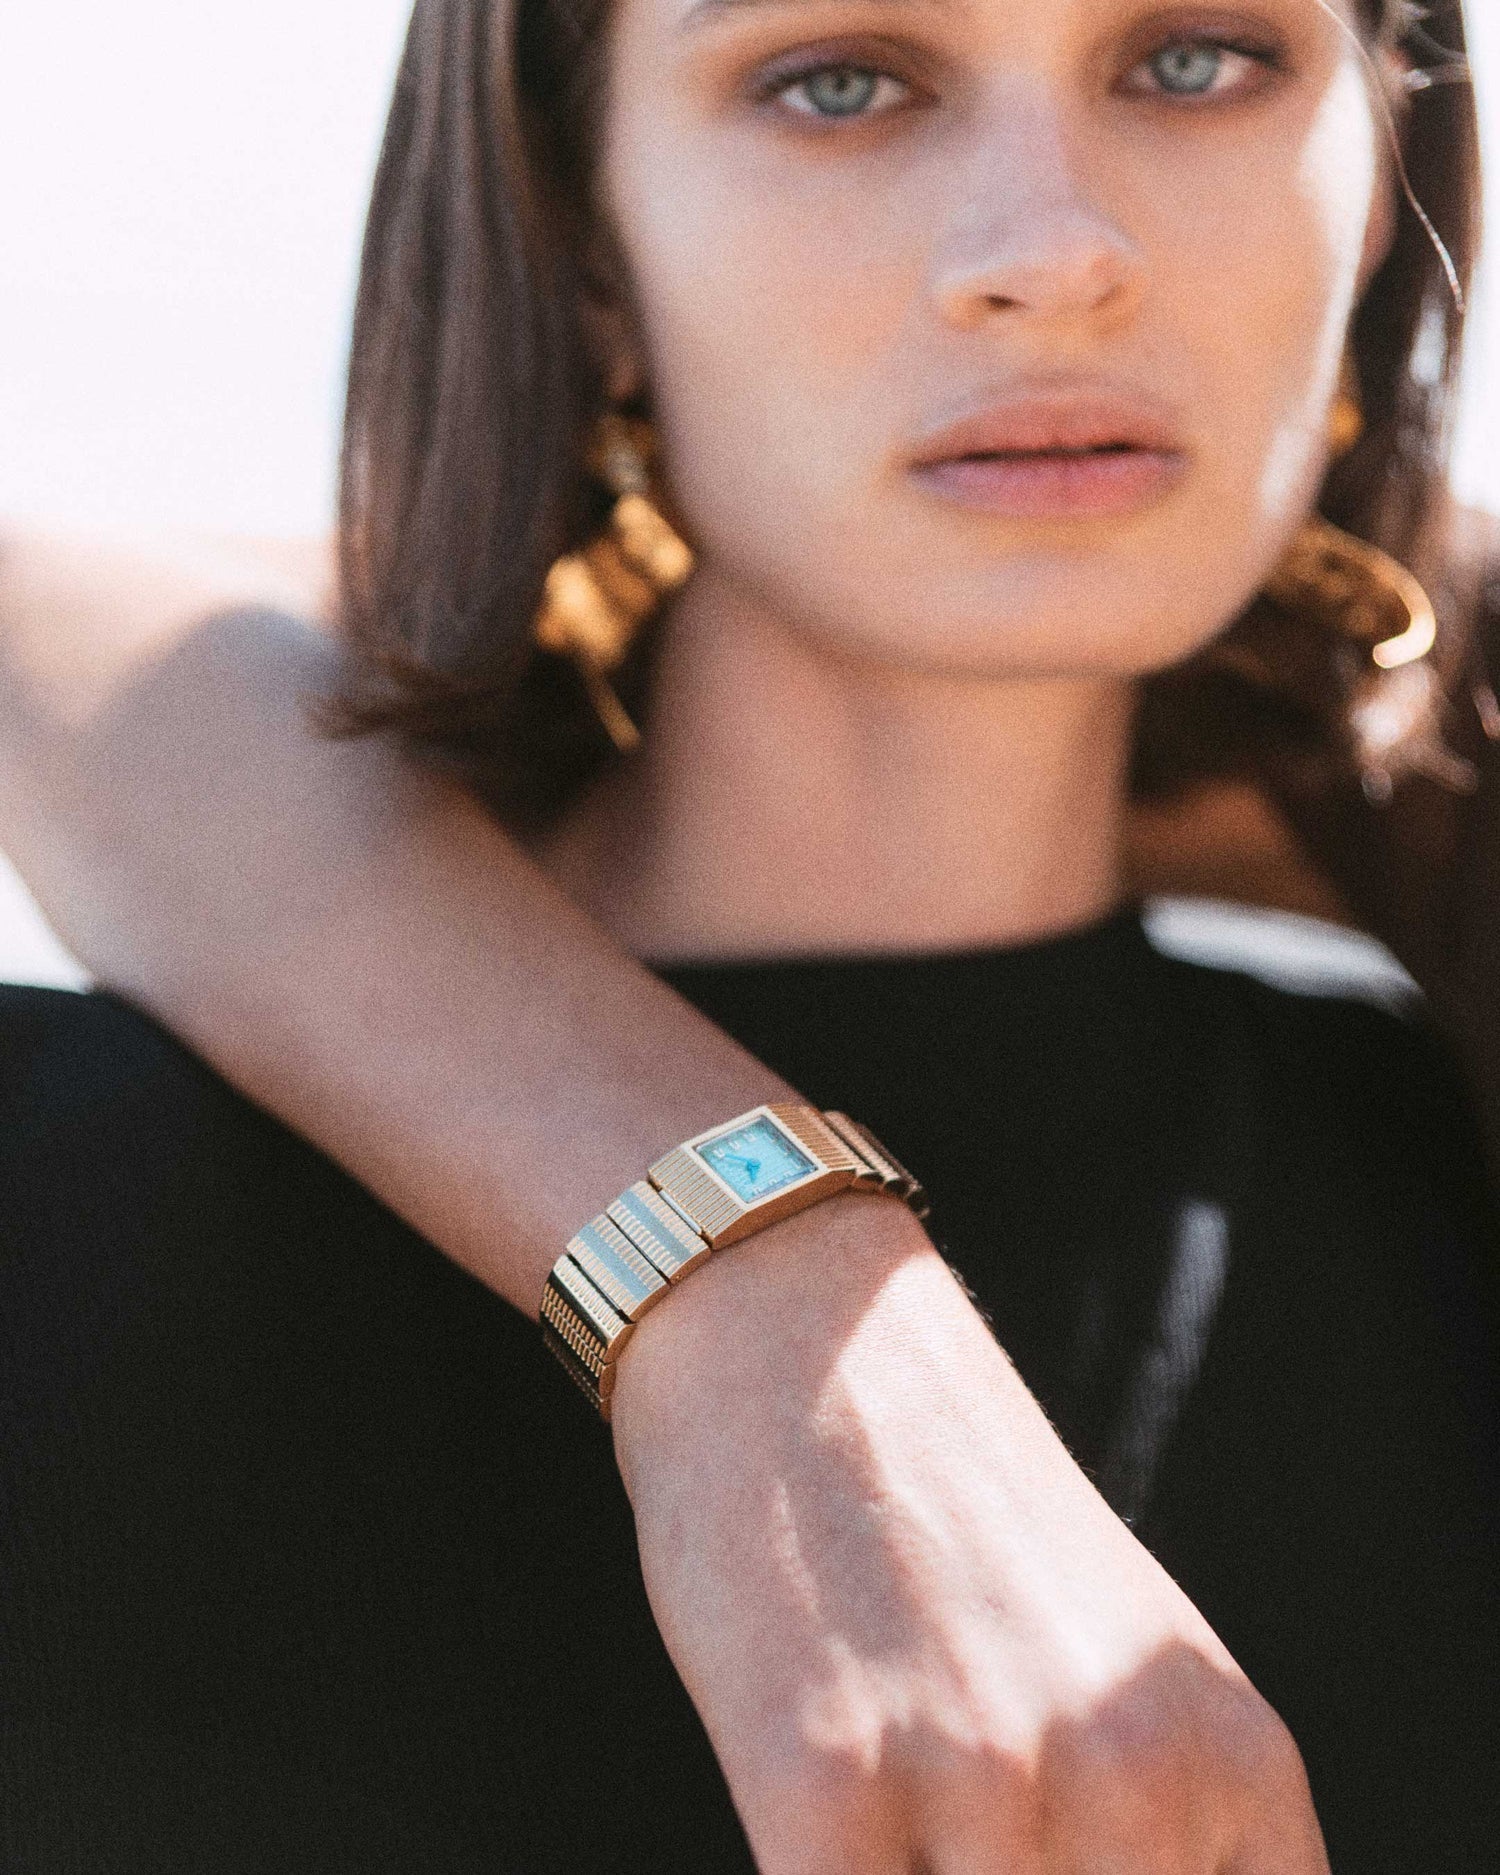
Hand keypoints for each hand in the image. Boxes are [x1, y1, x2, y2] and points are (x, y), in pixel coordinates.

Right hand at [611, 1196, 1327, 1873]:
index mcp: (1226, 1747)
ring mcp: (983, 1779)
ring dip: (919, 1869)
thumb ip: (1146, 1811)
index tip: (1063, 1845)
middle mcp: (1130, 1772)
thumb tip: (1109, 1872)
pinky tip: (815, 1816)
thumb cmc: (939, 1494)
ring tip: (890, 1798)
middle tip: (955, 1815)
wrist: (796, 1336)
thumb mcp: (1113, 1650)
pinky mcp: (825, 1783)